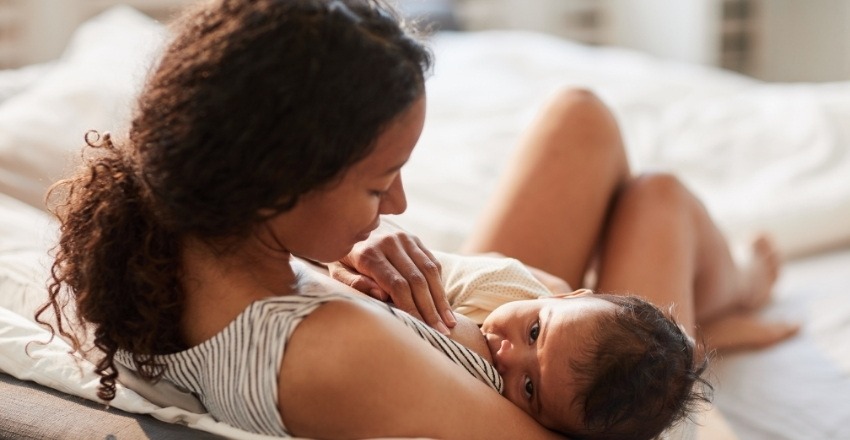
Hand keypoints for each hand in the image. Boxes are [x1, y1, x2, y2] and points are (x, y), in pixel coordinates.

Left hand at [328, 220, 456, 333]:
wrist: (351, 226)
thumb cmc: (343, 258)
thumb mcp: (337, 271)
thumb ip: (353, 283)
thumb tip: (381, 295)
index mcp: (369, 253)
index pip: (397, 284)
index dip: (411, 307)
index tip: (421, 327)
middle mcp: (390, 243)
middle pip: (417, 280)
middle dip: (430, 309)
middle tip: (442, 332)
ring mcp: (405, 239)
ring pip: (429, 271)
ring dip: (441, 299)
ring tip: (449, 322)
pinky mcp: (415, 239)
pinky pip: (432, 263)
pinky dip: (439, 285)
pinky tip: (444, 305)